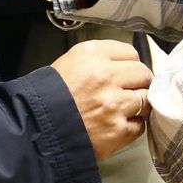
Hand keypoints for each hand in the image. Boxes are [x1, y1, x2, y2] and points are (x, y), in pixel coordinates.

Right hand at [50, 39, 152, 161]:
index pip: (131, 52)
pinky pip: (139, 125)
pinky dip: (131, 126)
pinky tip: (117, 124)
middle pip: (143, 74)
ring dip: (138, 104)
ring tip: (122, 108)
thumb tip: (127, 63)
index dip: (129, 63)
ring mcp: (114, 105)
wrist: (36, 129)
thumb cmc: (51, 95)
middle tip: (128, 90)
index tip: (126, 72)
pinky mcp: (118, 131)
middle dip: (139, 82)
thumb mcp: (70, 61)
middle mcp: (106, 76)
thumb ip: (100, 58)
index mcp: (92, 55)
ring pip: (146, 99)